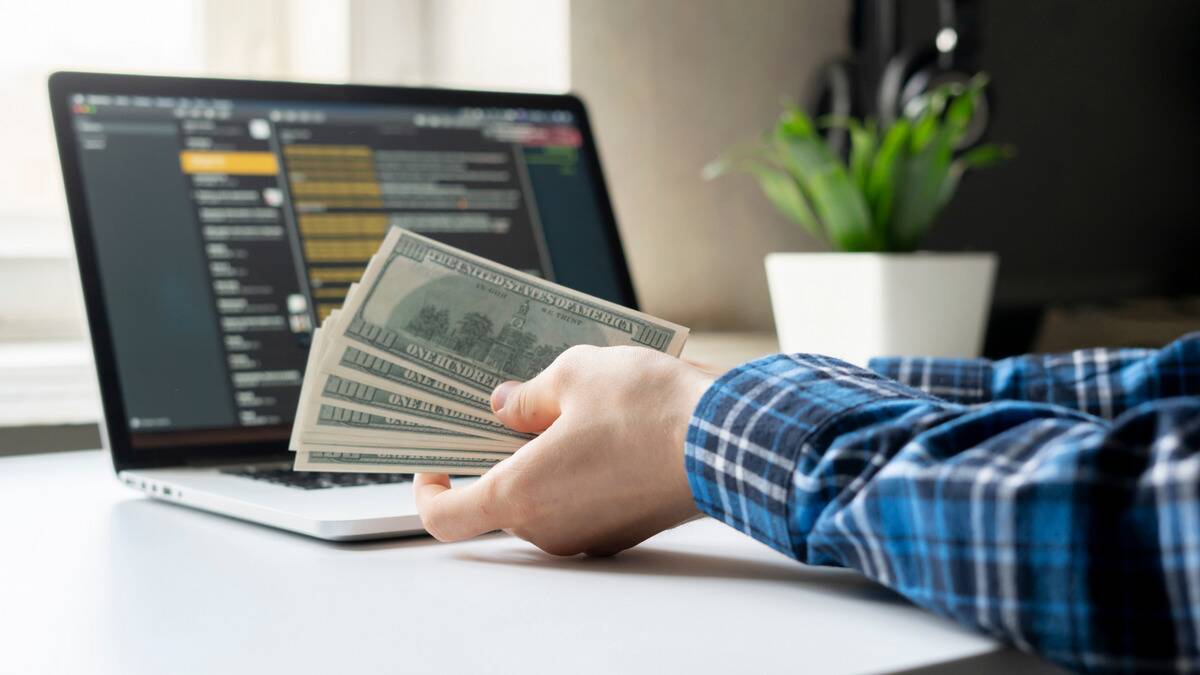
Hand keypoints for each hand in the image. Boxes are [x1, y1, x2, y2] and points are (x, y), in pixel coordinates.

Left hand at [414, 345, 715, 555]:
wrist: (729, 440)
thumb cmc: (648, 410)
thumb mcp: (574, 376)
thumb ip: (527, 395)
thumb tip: (506, 406)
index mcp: (521, 495)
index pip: (446, 517)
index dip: (430, 490)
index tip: (433, 462)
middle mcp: (550, 528)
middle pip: (500, 501)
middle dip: (498, 456)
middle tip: (508, 409)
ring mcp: (591, 535)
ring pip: (545, 501)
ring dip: (543, 461)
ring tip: (565, 407)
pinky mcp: (625, 530)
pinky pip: (582, 504)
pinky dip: (578, 473)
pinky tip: (601, 428)